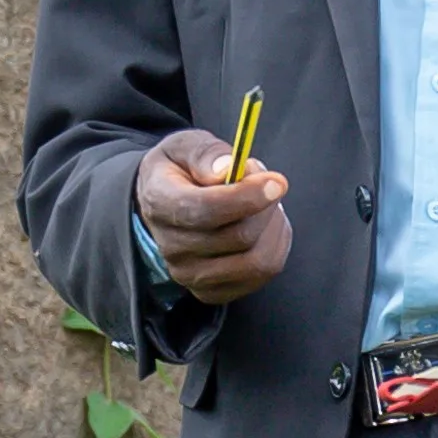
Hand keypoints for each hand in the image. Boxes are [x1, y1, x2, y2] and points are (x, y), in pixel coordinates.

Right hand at [137, 130, 290, 303]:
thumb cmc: (181, 171)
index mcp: (160, 203)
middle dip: (266, 206)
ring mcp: (189, 275)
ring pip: (256, 261)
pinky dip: (275, 248)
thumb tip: (227, 169)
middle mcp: (170, 247)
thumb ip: (205, 153)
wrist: (166, 205)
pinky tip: (265, 228)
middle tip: (268, 183)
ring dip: (274, 228)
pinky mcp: (211, 292)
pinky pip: (261, 276)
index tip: (276, 182)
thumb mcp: (185, 146)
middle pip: (238, 237)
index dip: (246, 198)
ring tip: (267, 206)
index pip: (204, 211)